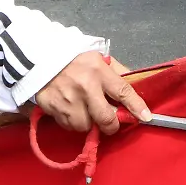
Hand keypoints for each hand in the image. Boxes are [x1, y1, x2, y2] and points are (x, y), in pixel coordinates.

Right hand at [34, 50, 151, 135]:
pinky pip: (69, 126)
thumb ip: (117, 72)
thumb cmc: (73, 59)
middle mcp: (85, 87)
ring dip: (89, 123)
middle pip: (106, 118)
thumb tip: (137, 85)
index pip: (123, 91)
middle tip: (111, 123)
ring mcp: (68, 100)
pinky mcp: (53, 108)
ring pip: (86, 126)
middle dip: (112, 125)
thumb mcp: (98, 58)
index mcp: (98, 71)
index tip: (146, 117)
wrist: (39, 58)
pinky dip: (73, 122)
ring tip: (85, 111)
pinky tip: (71, 110)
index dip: (136, 106)